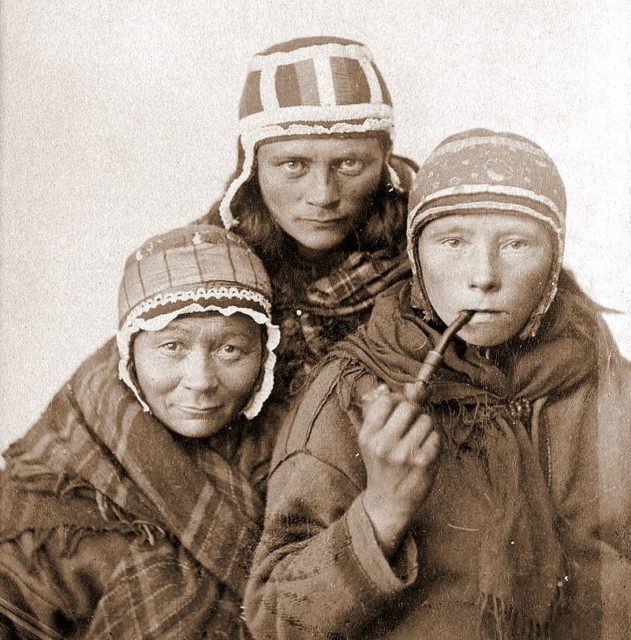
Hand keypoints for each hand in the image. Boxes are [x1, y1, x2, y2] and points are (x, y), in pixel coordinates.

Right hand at [359, 386, 440, 556]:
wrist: (388, 502)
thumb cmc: (381, 465)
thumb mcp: (372, 439)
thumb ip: (382, 410)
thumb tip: (403, 385)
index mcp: (368, 435)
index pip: (387, 400)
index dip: (398, 400)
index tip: (400, 409)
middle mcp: (384, 444)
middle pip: (410, 406)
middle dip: (415, 412)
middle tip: (412, 423)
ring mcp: (404, 454)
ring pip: (426, 420)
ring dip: (426, 427)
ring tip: (417, 440)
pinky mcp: (424, 463)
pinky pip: (436, 436)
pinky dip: (433, 441)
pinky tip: (424, 451)